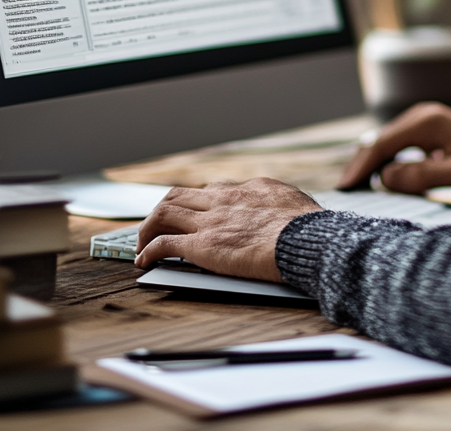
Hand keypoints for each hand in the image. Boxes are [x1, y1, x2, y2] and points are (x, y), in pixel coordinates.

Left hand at [134, 178, 320, 281]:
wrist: (304, 239)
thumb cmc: (307, 227)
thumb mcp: (294, 202)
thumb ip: (278, 203)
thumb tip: (281, 208)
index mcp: (247, 189)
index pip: (213, 191)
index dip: (199, 204)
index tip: (195, 215)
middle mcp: (224, 199)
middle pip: (179, 195)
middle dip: (163, 210)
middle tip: (158, 227)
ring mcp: (210, 221)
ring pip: (164, 212)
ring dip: (148, 228)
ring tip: (143, 243)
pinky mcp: (202, 245)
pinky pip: (164, 244)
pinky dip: (148, 251)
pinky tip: (144, 261)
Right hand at [337, 103, 450, 195]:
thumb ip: (421, 175)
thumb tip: (385, 178)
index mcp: (428, 122)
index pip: (382, 143)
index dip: (362, 165)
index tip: (346, 186)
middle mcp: (423, 116)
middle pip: (381, 140)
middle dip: (362, 164)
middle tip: (346, 189)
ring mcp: (427, 122)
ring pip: (389, 142)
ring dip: (374, 162)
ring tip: (358, 186)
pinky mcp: (432, 132)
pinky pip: (402, 145)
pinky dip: (389, 160)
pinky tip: (382, 177)